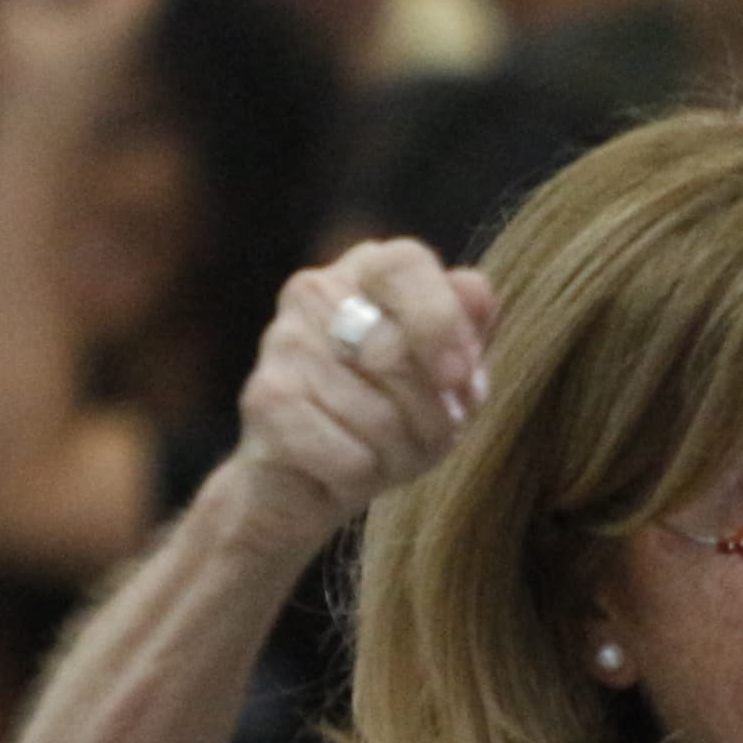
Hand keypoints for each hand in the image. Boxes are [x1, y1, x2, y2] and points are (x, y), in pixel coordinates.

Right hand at [234, 239, 498, 538]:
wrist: (303, 478)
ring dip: (401, 455)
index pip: (405, 264)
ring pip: (379, 417)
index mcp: (365, 271)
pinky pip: (350, 456)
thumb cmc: (386, 415)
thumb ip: (466, 329)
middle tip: (433, 436)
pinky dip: (364, 478)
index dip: (441, 322)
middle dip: (434, 415)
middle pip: (399, 352)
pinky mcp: (266, 401)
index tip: (461, 379)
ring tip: (388, 455)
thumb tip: (476, 292)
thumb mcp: (444, 374)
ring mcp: (283, 343)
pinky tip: (349, 471)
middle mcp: (315, 293)